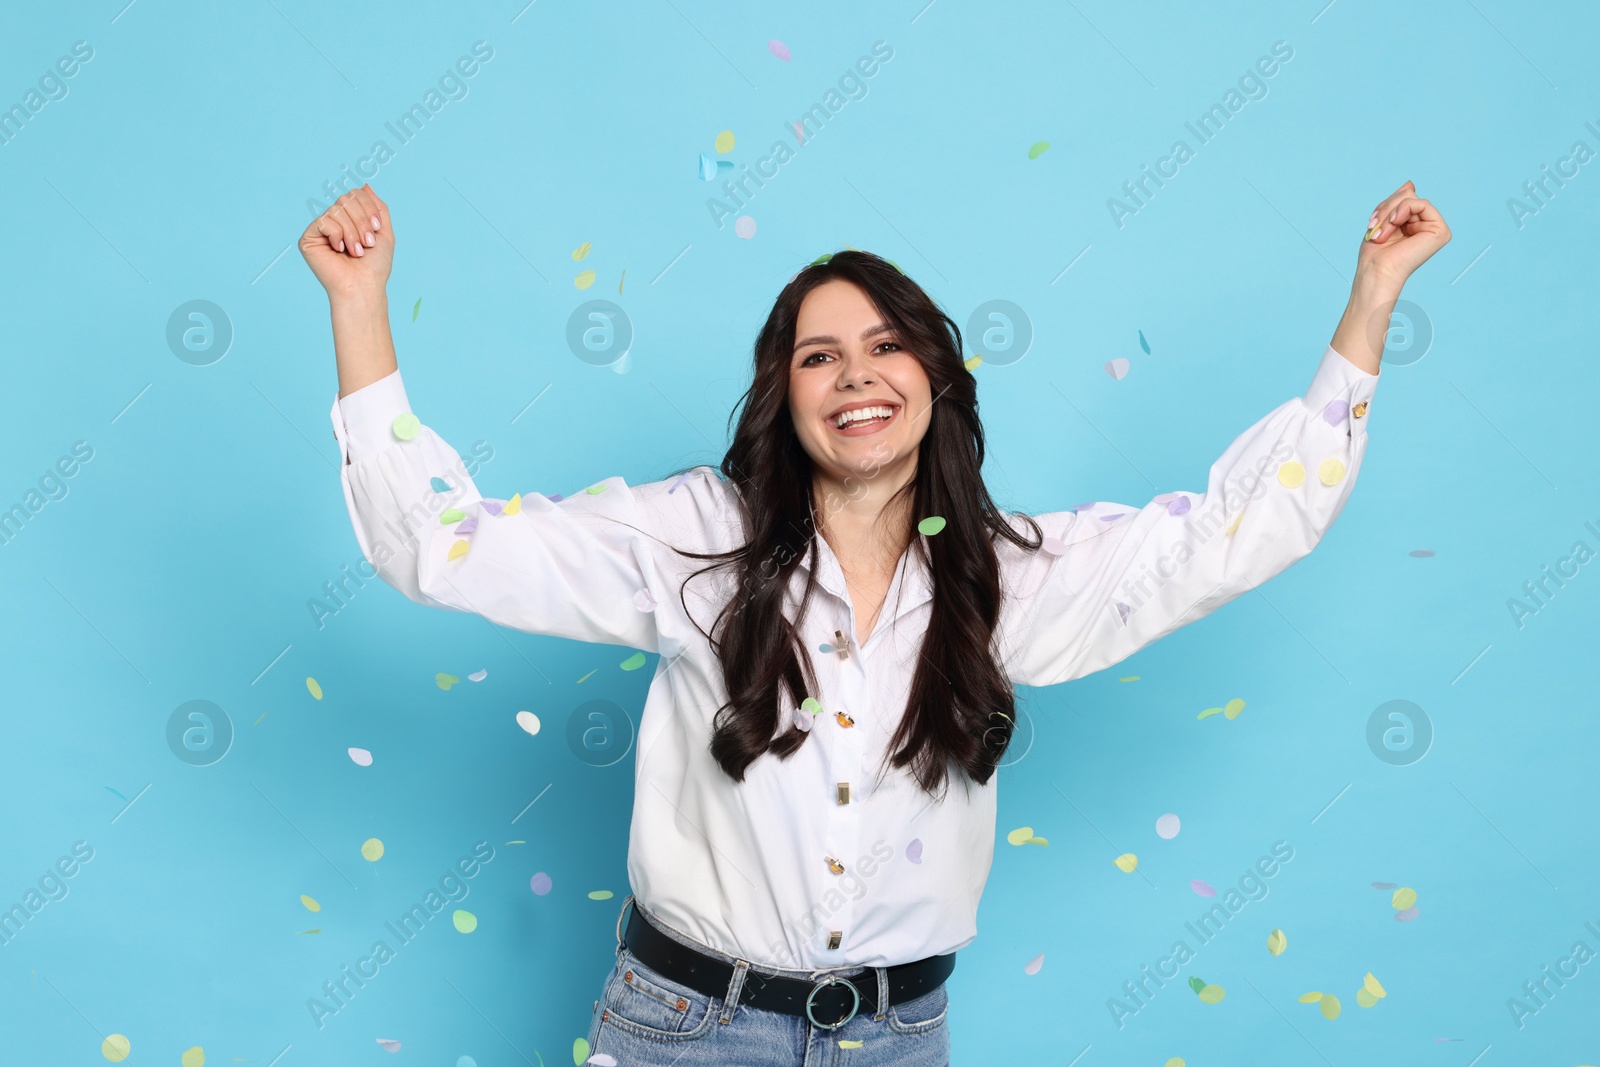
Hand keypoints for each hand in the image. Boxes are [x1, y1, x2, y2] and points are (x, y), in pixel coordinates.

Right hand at [300, 184, 393, 298]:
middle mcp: (334, 221)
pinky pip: (324, 221)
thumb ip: (377, 207)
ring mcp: (320, 229)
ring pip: (337, 209)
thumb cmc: (374, 265)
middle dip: (362, 221)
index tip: (376, 230)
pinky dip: (337, 235)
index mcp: (350, 219)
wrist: (363, 286)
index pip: (356, 194)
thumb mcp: (384, 232)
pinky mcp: (308, 237)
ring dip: (352, 232)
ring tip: (356, 251)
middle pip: (346, 198)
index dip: (368, 208)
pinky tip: (338, 250)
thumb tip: (364, 185)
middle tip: (367, 243)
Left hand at [1358, 180, 1450, 292]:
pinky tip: (1395, 224)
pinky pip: (1421, 204)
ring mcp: (1435, 228)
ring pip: (1411, 198)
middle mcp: (1426, 226)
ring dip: (1390, 213)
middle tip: (1375, 227)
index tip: (1371, 222)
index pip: (1402, 199)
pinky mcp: (1440, 231)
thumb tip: (1411, 182)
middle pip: (1407, 196)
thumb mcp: (1383, 220)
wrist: (1376, 272)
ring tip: (1382, 232)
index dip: (1384, 206)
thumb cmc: (1375, 255)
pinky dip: (1402, 210)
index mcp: (1414, 225)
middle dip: (1386, 208)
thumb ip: (1398, 202)